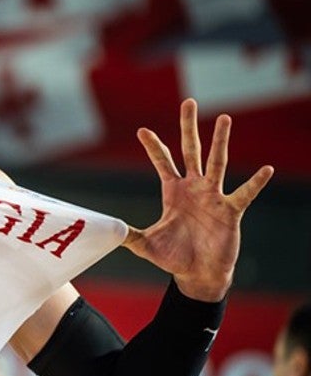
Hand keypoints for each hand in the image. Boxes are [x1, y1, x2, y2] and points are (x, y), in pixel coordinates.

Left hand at [123, 99, 273, 301]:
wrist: (197, 274)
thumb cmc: (174, 257)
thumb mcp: (147, 244)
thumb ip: (129, 236)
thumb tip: (108, 232)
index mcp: (173, 192)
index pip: (162, 162)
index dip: (153, 147)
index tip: (142, 130)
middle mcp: (193, 188)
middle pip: (190, 151)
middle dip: (187, 127)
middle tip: (188, 101)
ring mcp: (213, 197)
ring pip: (216, 163)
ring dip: (219, 141)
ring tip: (223, 118)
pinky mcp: (230, 211)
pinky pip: (244, 194)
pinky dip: (255, 182)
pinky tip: (266, 170)